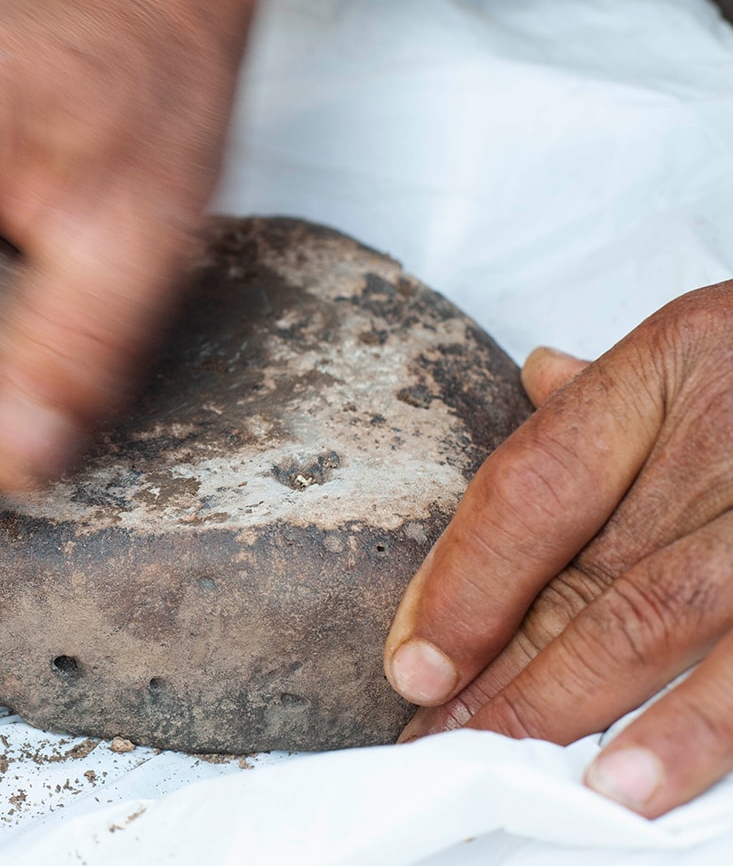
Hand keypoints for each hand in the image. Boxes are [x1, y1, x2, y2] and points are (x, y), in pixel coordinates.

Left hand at [385, 281, 732, 817]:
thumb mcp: (704, 337)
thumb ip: (615, 386)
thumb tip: (535, 381)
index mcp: (674, 365)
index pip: (536, 486)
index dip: (466, 583)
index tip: (413, 661)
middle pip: (597, 574)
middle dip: (512, 674)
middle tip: (444, 742)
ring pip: (673, 623)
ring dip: (588, 708)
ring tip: (523, 771)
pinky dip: (700, 726)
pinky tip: (638, 780)